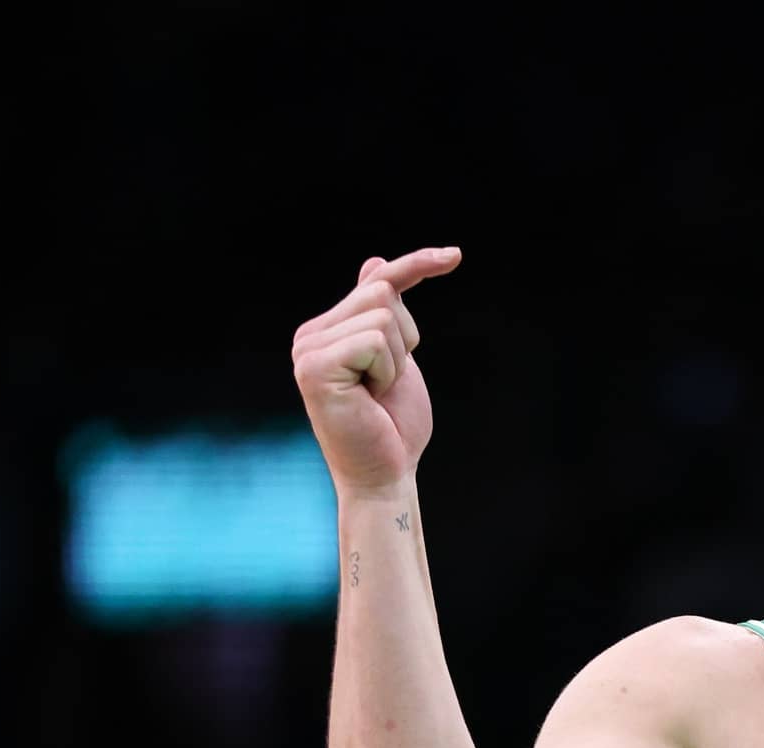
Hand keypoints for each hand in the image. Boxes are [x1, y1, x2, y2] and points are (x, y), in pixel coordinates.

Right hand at [292, 247, 461, 498]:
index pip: (378, 279)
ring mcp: (307, 350)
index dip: (417, 264)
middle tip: (387, 383)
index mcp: (327, 330)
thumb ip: (381, 315)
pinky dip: (387, 369)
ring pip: (381, 313)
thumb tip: (375, 262)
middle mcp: (309, 335)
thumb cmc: (393, 428)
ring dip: (397, 358)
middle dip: (405, 337)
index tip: (455, 256)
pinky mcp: (314, 366)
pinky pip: (374, 339)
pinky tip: (370, 396)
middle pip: (381, 291)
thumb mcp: (396, 360)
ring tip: (377, 392)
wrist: (385, 476)